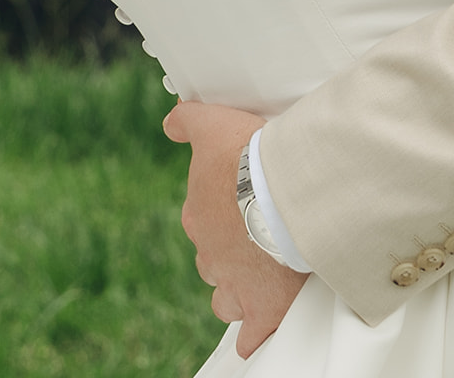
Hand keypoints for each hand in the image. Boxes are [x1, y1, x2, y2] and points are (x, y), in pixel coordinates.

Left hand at [164, 100, 307, 357]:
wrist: (283, 188)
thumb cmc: (249, 154)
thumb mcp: (211, 123)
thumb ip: (187, 120)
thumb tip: (171, 120)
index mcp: (198, 215)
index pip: (199, 218)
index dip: (219, 211)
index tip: (239, 202)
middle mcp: (210, 253)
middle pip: (212, 259)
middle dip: (228, 251)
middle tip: (255, 234)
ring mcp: (235, 282)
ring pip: (225, 296)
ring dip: (238, 288)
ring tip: (260, 275)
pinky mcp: (263, 307)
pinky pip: (252, 333)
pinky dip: (256, 333)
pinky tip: (260, 329)